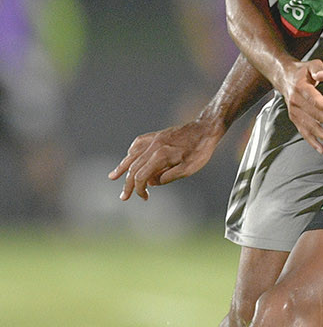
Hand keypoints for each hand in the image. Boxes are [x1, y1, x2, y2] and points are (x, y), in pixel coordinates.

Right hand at [109, 116, 224, 200]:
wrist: (206, 129)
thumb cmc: (200, 151)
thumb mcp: (188, 169)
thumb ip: (168, 177)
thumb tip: (152, 183)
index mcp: (161, 156)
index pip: (141, 176)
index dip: (139, 189)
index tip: (144, 197)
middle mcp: (153, 146)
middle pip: (134, 168)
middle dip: (127, 184)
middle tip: (124, 197)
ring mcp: (153, 139)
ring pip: (132, 154)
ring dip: (122, 167)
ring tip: (113, 177)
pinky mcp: (156, 135)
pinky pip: (138, 143)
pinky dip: (131, 152)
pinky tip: (129, 157)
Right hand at [280, 59, 322, 153]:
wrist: (283, 77)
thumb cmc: (302, 71)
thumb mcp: (310, 64)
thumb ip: (317, 68)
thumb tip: (322, 75)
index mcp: (300, 87)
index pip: (313, 98)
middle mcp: (295, 101)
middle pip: (313, 114)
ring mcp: (294, 112)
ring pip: (309, 126)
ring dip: (322, 136)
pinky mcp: (294, 119)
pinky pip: (303, 132)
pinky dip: (312, 142)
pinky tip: (322, 149)